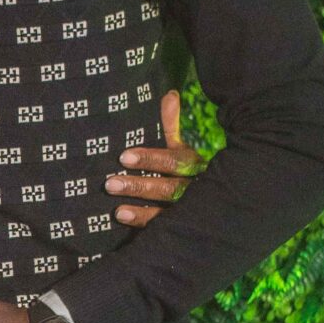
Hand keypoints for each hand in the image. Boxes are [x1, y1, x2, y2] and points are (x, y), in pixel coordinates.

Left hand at [105, 89, 200, 223]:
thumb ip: (171, 124)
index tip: (123, 155)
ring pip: (166, 212)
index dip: (151, 158)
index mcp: (194, 165)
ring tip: (116, 208)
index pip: (174, 161)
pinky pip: (163, 228)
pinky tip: (123, 218)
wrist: (213, 205)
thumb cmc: (184, 169)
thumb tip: (169, 94)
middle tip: (110, 183)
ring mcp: (189, 212)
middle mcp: (195, 189)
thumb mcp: (179, 147)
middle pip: (169, 188)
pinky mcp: (180, 227)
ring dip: (140, 209)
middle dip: (140, 185)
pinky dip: (143, 222)